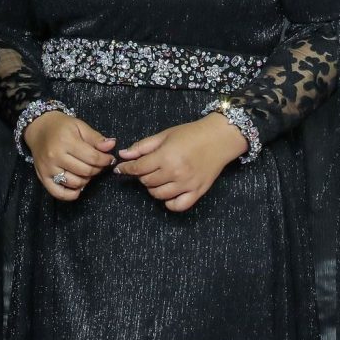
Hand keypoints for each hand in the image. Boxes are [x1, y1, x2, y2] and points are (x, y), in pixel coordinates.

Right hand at [25, 111, 115, 200]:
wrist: (39, 128)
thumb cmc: (61, 126)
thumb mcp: (80, 126)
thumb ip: (96, 138)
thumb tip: (112, 145)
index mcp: (66, 141)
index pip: (92, 157)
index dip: (105, 160)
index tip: (109, 158)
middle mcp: (55, 156)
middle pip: (85, 171)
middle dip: (97, 169)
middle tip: (99, 164)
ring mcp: (48, 168)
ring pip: (75, 183)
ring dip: (86, 180)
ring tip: (88, 171)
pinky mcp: (43, 177)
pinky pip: (58, 193)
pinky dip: (71, 194)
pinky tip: (78, 188)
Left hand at [113, 115, 247, 211]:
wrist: (219, 138)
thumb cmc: (191, 134)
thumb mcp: (165, 135)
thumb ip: (143, 146)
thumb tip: (124, 154)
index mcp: (166, 156)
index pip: (138, 168)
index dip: (126, 169)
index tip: (121, 169)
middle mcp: (175, 173)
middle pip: (147, 182)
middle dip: (142, 175)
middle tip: (147, 167)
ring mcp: (187, 184)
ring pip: (158, 195)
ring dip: (153, 187)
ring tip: (158, 177)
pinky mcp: (197, 192)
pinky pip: (177, 206)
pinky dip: (169, 202)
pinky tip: (169, 192)